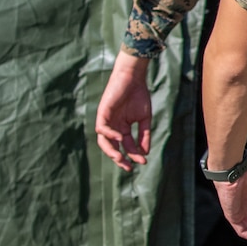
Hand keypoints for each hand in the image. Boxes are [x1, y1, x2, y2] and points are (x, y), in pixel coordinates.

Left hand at [95, 51, 152, 168]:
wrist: (134, 78)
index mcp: (123, 128)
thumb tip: (145, 152)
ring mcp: (107, 120)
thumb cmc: (139, 95)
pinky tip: (121, 138)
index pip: (127, 146)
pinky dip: (110, 134)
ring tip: (120, 158)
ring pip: (104, 141)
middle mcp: (113, 126)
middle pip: (113, 147)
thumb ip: (144, 134)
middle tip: (127, 167)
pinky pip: (102, 128)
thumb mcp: (144, 118)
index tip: (143, 162)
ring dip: (111, 151)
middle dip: (120, 158)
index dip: (134, 155)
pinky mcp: (102, 113)